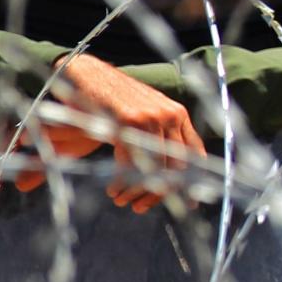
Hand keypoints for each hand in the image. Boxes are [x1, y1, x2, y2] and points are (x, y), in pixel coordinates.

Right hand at [7, 54, 206, 213]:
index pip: (195, 154)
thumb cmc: (113, 101)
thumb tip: (172, 173)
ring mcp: (151, 117)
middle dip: (161, 193)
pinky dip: (123, 180)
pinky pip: (132, 161)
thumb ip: (161, 139)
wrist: (85, 74)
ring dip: (138, 190)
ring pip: (156, 167)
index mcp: (178, 115)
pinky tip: (113, 190)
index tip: (186, 204)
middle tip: (140, 207)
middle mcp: (170, 115)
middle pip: (178, 166)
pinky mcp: (128, 120)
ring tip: (123, 201)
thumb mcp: (144, 117)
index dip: (193, 182)